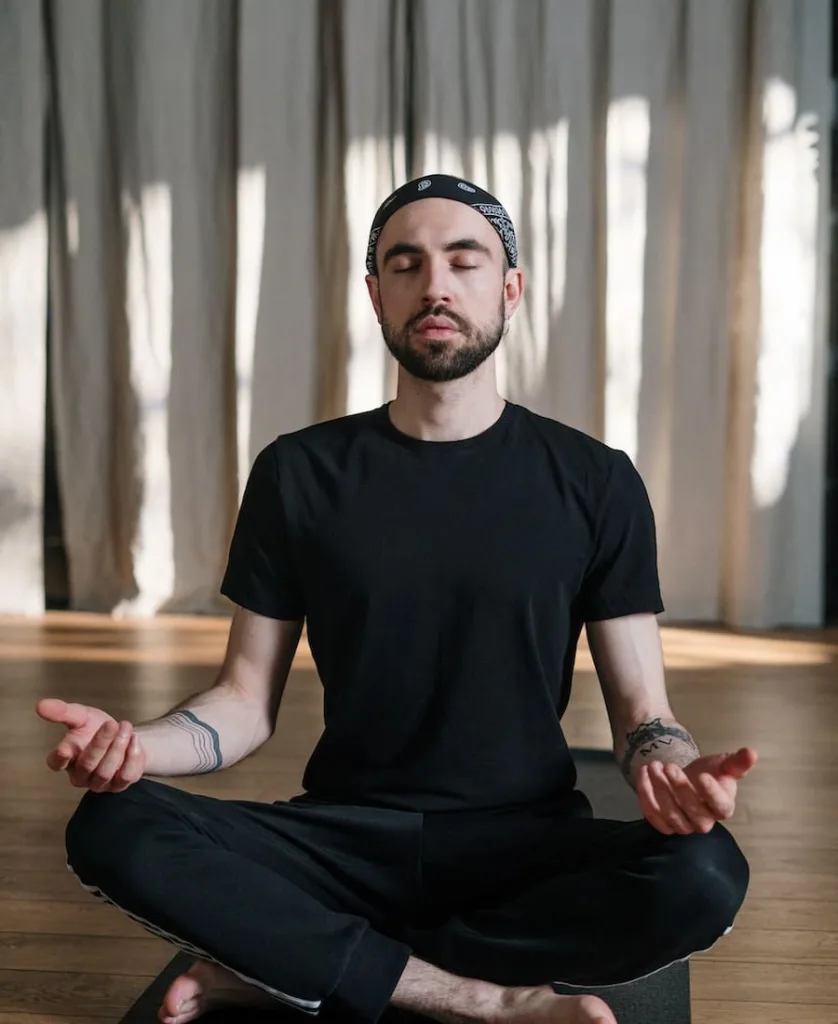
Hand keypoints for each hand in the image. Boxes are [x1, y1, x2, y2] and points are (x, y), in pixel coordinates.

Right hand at [36, 698, 146, 792]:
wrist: (125, 735)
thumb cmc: (96, 727)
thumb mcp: (81, 716)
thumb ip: (63, 712)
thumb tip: (40, 705)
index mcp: (65, 758)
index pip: (56, 763)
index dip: (59, 758)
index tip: (64, 748)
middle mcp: (80, 776)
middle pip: (87, 765)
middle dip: (100, 743)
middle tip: (111, 724)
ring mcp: (99, 784)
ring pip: (105, 772)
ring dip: (117, 747)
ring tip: (125, 727)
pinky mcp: (119, 785)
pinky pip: (125, 776)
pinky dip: (132, 756)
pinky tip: (134, 739)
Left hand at [637, 747, 757, 834]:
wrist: (688, 780)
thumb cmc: (709, 773)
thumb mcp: (723, 764)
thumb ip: (737, 762)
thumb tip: (752, 752)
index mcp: (723, 807)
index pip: (720, 806)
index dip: (711, 793)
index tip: (701, 775)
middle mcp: (705, 822)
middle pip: (693, 812)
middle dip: (679, 788)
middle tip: (668, 766)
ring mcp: (683, 826)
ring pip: (671, 815)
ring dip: (659, 790)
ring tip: (653, 766)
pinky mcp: (664, 825)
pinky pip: (653, 816)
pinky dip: (646, 795)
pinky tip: (643, 773)